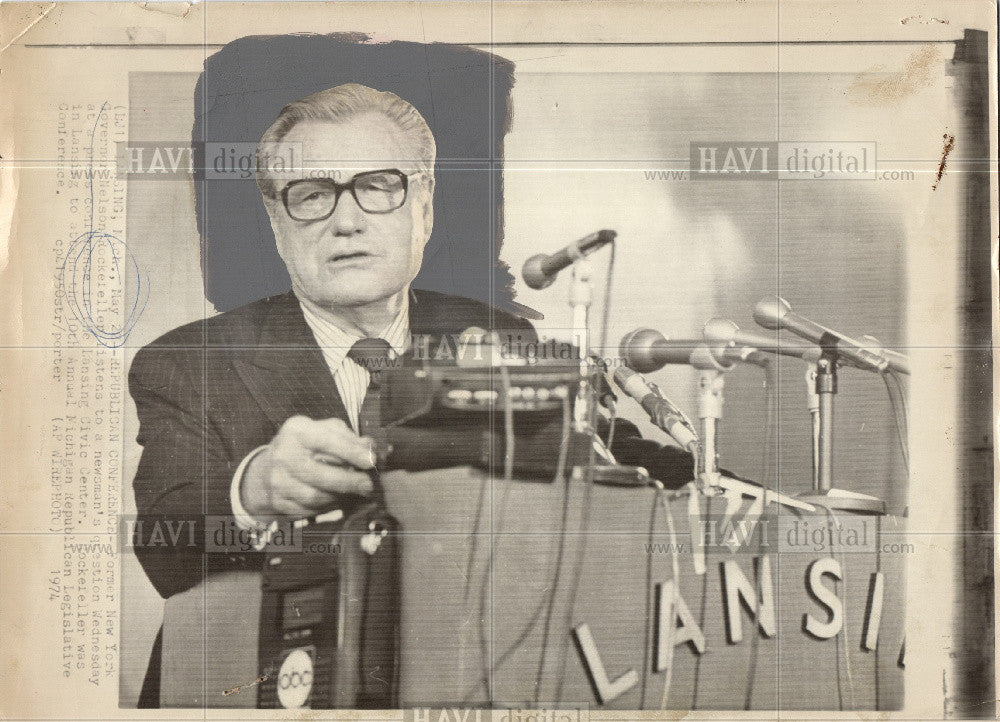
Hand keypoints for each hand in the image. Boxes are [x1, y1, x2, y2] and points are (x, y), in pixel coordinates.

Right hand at [241, 416, 375, 521]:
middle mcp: (283, 455)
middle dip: (349, 482)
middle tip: (368, 485)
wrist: (269, 466)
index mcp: (296, 431)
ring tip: (354, 492)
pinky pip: (309, 510)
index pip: (326, 441)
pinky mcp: (278, 502)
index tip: (371, 461)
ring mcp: (278, 480)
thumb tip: (370, 448)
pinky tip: (337, 499)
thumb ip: (349, 438)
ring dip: (340, 497)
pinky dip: (328, 507)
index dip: (351, 452)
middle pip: (320, 475)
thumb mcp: (324, 430)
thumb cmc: (306, 445)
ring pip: (315, 497)